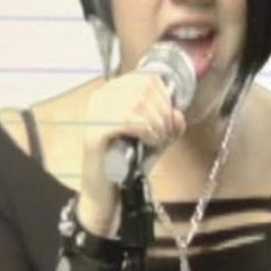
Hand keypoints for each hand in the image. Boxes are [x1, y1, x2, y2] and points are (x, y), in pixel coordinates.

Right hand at [78, 72, 186, 236]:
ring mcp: (94, 114)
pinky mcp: (93, 133)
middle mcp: (101, 97)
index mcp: (114, 92)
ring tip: (158, 141)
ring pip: (137, 103)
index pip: (146, 78)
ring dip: (157, 124)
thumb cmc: (129, 161)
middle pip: (143, 89)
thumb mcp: (156, 137)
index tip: (169, 118)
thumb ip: (170, 123)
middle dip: (163, 113)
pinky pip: (126, 120)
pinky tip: (149, 143)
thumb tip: (177, 113)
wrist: (106, 191)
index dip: (165, 97)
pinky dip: (146, 131)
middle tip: (165, 134)